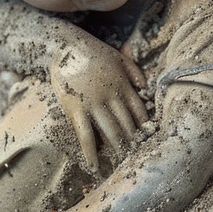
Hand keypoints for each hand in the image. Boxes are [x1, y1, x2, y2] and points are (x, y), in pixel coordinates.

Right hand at [50, 38, 148, 173]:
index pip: (139, 111)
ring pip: (110, 132)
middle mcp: (111, 97)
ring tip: (122, 163)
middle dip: (133, 142)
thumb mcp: (119, 57)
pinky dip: (90, 153)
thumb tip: (147, 88)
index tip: (147, 139)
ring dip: (117, 149)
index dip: (144, 127)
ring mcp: (94, 104)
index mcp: (123, 85)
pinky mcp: (76, 109)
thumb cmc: (92, 51)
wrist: (65, 46)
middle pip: (127, 125)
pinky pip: (85, 135)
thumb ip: (135, 72)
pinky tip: (94, 166)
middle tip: (138, 157)